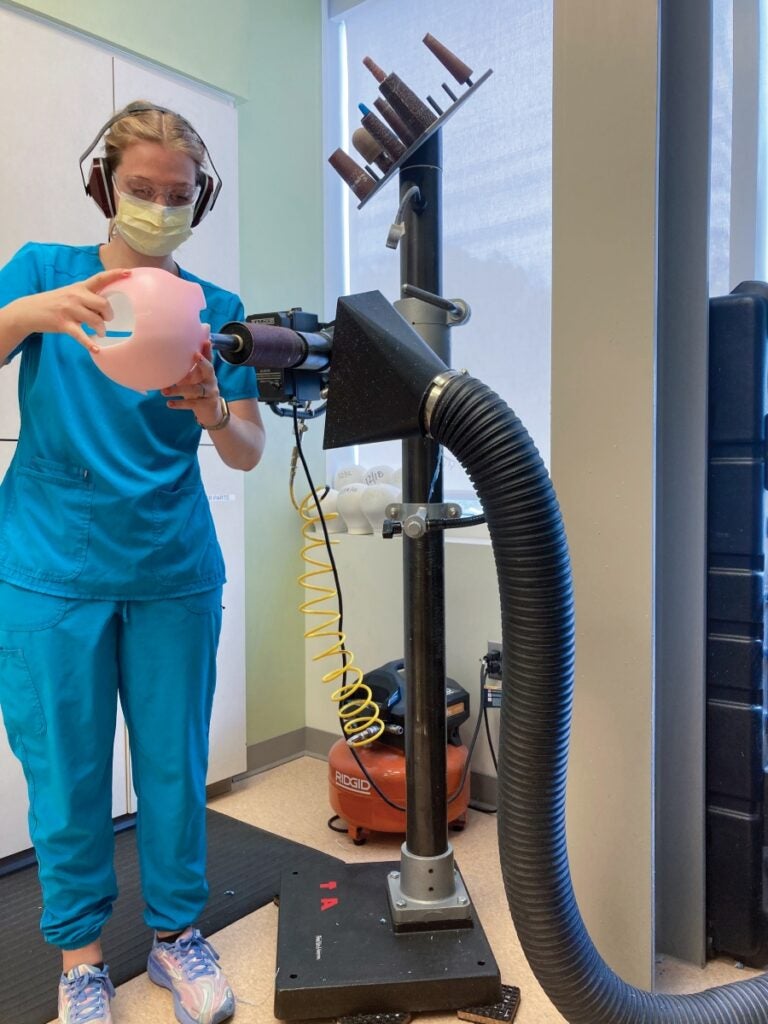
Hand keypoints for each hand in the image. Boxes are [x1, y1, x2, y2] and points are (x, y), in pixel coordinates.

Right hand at [10, 268, 130, 351]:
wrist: (29, 310)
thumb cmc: (54, 302)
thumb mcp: (70, 293)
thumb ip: (87, 296)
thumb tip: (107, 306)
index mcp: (80, 287)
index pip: (100, 278)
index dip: (115, 275)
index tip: (129, 272)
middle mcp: (76, 296)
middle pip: (103, 305)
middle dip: (109, 315)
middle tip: (107, 320)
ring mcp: (69, 310)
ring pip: (96, 320)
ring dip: (101, 329)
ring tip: (100, 332)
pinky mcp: (63, 324)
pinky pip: (81, 335)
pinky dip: (89, 343)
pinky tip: (96, 349)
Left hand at [162, 341, 221, 425]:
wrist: (210, 413)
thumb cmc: (198, 392)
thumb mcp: (194, 379)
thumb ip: (186, 369)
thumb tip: (169, 357)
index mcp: (207, 373)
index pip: (209, 359)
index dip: (207, 350)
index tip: (206, 341)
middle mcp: (211, 381)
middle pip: (209, 370)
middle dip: (203, 362)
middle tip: (196, 355)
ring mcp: (210, 393)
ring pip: (195, 389)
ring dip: (178, 389)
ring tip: (164, 391)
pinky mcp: (206, 404)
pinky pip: (192, 403)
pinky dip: (179, 404)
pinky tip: (169, 403)